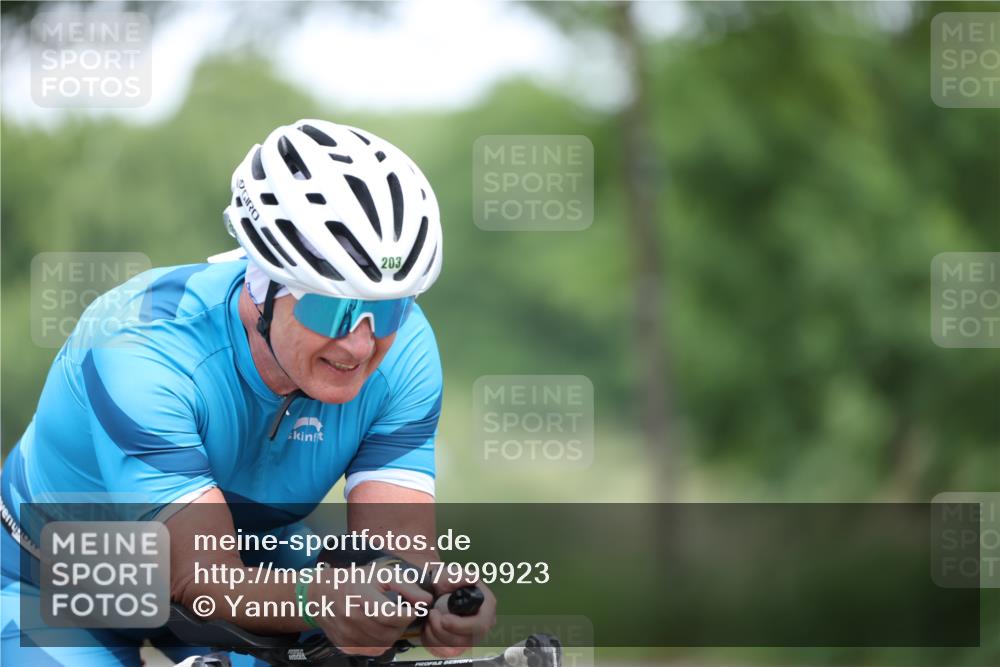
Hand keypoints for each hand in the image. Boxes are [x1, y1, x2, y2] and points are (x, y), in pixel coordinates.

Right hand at [312, 567, 432, 656]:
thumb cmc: (354, 581)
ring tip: (389, 620)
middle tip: (400, 613)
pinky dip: (380, 642)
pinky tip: (377, 628)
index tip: (411, 609)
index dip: (407, 614)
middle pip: (388, 632)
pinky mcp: (345, 645)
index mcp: (360, 595)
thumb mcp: (381, 573)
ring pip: (383, 644)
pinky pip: (372, 650)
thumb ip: (406, 586)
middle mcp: (351, 617)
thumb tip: (425, 600)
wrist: (323, 594)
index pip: (390, 615)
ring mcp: (346, 634)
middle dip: (401, 624)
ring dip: (392, 634)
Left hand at [421, 578, 496, 657]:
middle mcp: (483, 623)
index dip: (460, 625)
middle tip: (432, 616)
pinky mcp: (459, 643)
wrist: (434, 591)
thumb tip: (472, 578)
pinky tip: (430, 626)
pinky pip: (446, 651)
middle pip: (466, 640)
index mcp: (486, 604)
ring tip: (430, 618)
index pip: (480, 624)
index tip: (443, 619)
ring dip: (435, 635)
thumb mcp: (448, 575)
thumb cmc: (444, 582)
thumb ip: (458, 576)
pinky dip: (433, 641)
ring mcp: (472, 635)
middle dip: (443, 631)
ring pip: (454, 648)